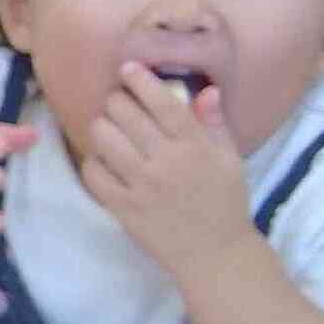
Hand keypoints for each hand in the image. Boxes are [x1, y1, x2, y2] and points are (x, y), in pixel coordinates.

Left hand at [80, 62, 254, 276]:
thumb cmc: (225, 203)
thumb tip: (206, 91)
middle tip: (117, 103)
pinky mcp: (124, 208)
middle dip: (116, 101)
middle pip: (125, 114)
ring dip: (101, 127)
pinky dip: (93, 162)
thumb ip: (215, 124)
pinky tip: (102, 160)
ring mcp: (142, 185)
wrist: (215, 255)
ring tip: (108, 129)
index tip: (128, 68)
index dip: (140, 80)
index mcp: (195, 146)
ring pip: (104, 139)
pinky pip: (94, 175)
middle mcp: (166, 161)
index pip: (162, 102)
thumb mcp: (230, 160)